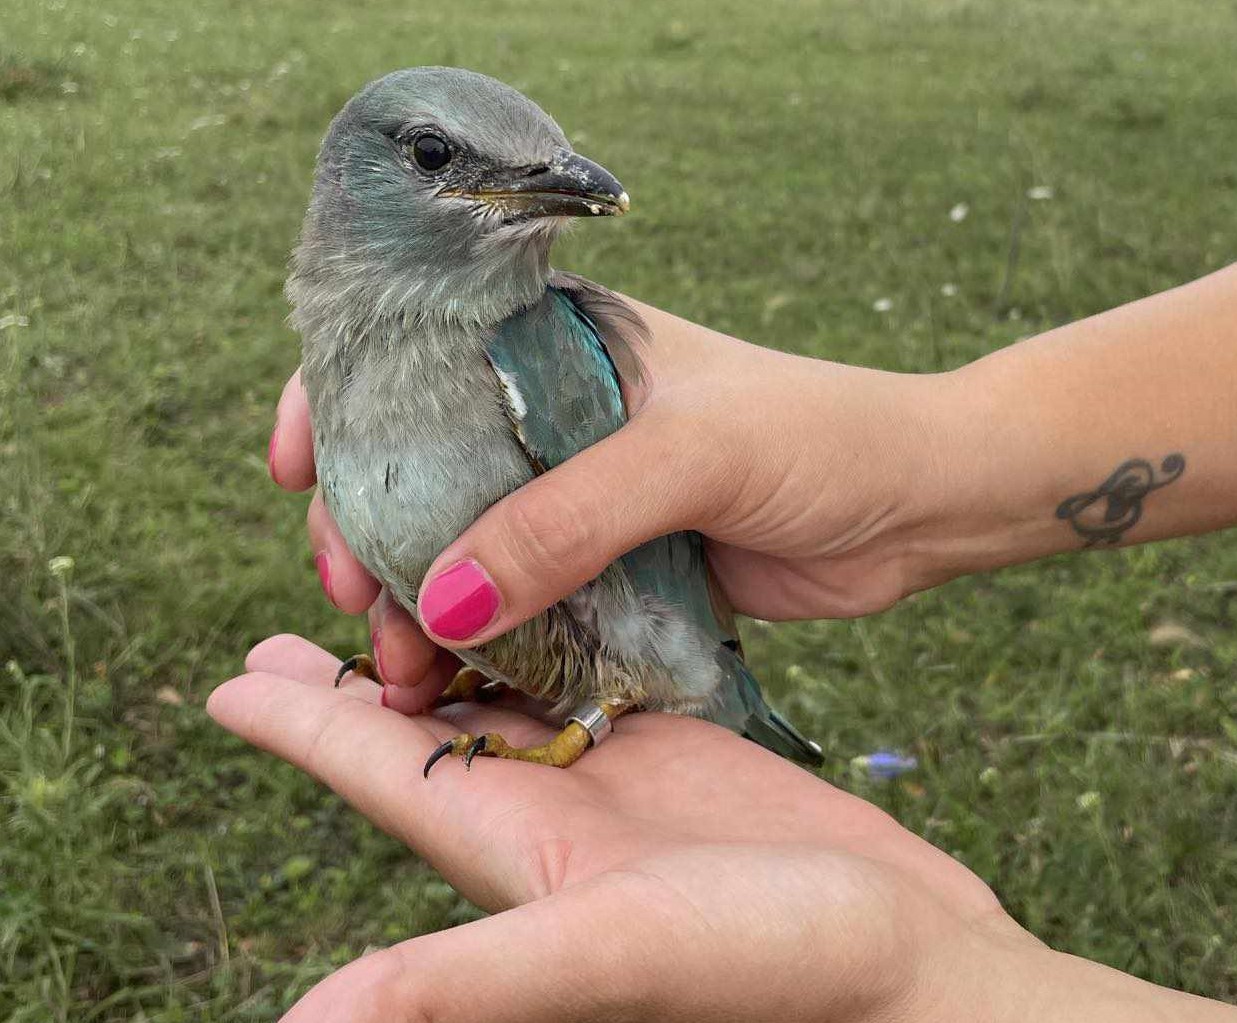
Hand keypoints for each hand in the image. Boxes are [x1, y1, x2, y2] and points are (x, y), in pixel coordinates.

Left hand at [207, 634, 1041, 1020]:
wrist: (908, 961)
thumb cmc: (776, 967)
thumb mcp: (611, 954)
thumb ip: (466, 984)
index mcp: (515, 848)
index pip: (380, 773)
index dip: (298, 726)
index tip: (224, 679)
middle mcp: (555, 812)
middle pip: (427, 731)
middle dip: (353, 679)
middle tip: (286, 620)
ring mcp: (622, 779)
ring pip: (509, 695)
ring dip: (452, 645)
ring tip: (403, 587)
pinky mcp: (686, 749)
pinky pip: (596, 676)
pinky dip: (557, 632)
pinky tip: (544, 593)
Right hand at [271, 301, 969, 708]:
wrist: (923, 503)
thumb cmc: (820, 437)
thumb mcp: (686, 458)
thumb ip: (566, 523)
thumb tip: (439, 603)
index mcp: (563, 345)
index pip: (419, 357)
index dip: (342, 405)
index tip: (295, 472)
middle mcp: (561, 416)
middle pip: (426, 468)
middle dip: (374, 530)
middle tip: (355, 601)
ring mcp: (589, 497)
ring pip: (471, 547)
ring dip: (423, 603)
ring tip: (400, 669)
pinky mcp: (621, 569)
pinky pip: (530, 604)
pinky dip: (486, 640)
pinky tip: (454, 684)